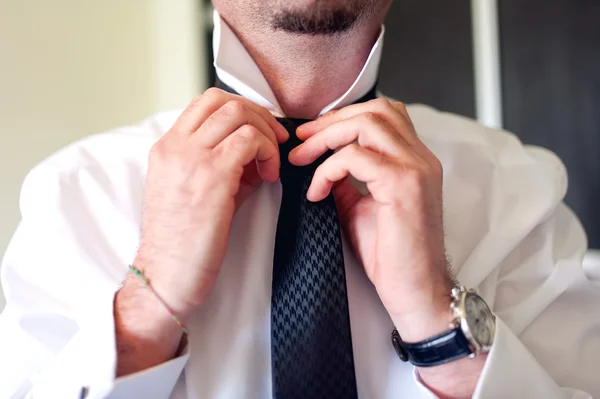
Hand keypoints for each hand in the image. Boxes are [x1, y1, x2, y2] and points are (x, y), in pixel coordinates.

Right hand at [134, 88, 287, 317]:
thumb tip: (258, 152)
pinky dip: (268, 152)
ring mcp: (191, 159)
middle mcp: (175, 147)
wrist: (165, 275)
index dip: (240, 109)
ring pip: (238, 115)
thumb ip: (221, 165)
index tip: (259, 131)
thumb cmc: (181, 241)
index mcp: (167, 148)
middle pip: (223, 101)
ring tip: (271, 162)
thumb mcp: (195, 192)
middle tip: (274, 139)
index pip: (205, 103)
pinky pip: (250, 141)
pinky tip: (270, 174)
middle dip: (257, 114)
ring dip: (265, 133)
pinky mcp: (212, 177)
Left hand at [289, 98, 453, 340]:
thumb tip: (320, 165)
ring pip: (368, 123)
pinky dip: (327, 170)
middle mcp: (421, 158)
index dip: (344, 117)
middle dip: (331, 121)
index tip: (311, 135)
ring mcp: (416, 168)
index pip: (385, 114)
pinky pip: (355, 157)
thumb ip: (346, 182)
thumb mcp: (360, 209)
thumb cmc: (391, 256)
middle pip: (376, 110)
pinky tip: (316, 192)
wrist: (415, 292)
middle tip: (301, 140)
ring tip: (301, 159)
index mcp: (415, 160)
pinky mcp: (403, 185)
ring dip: (326, 138)